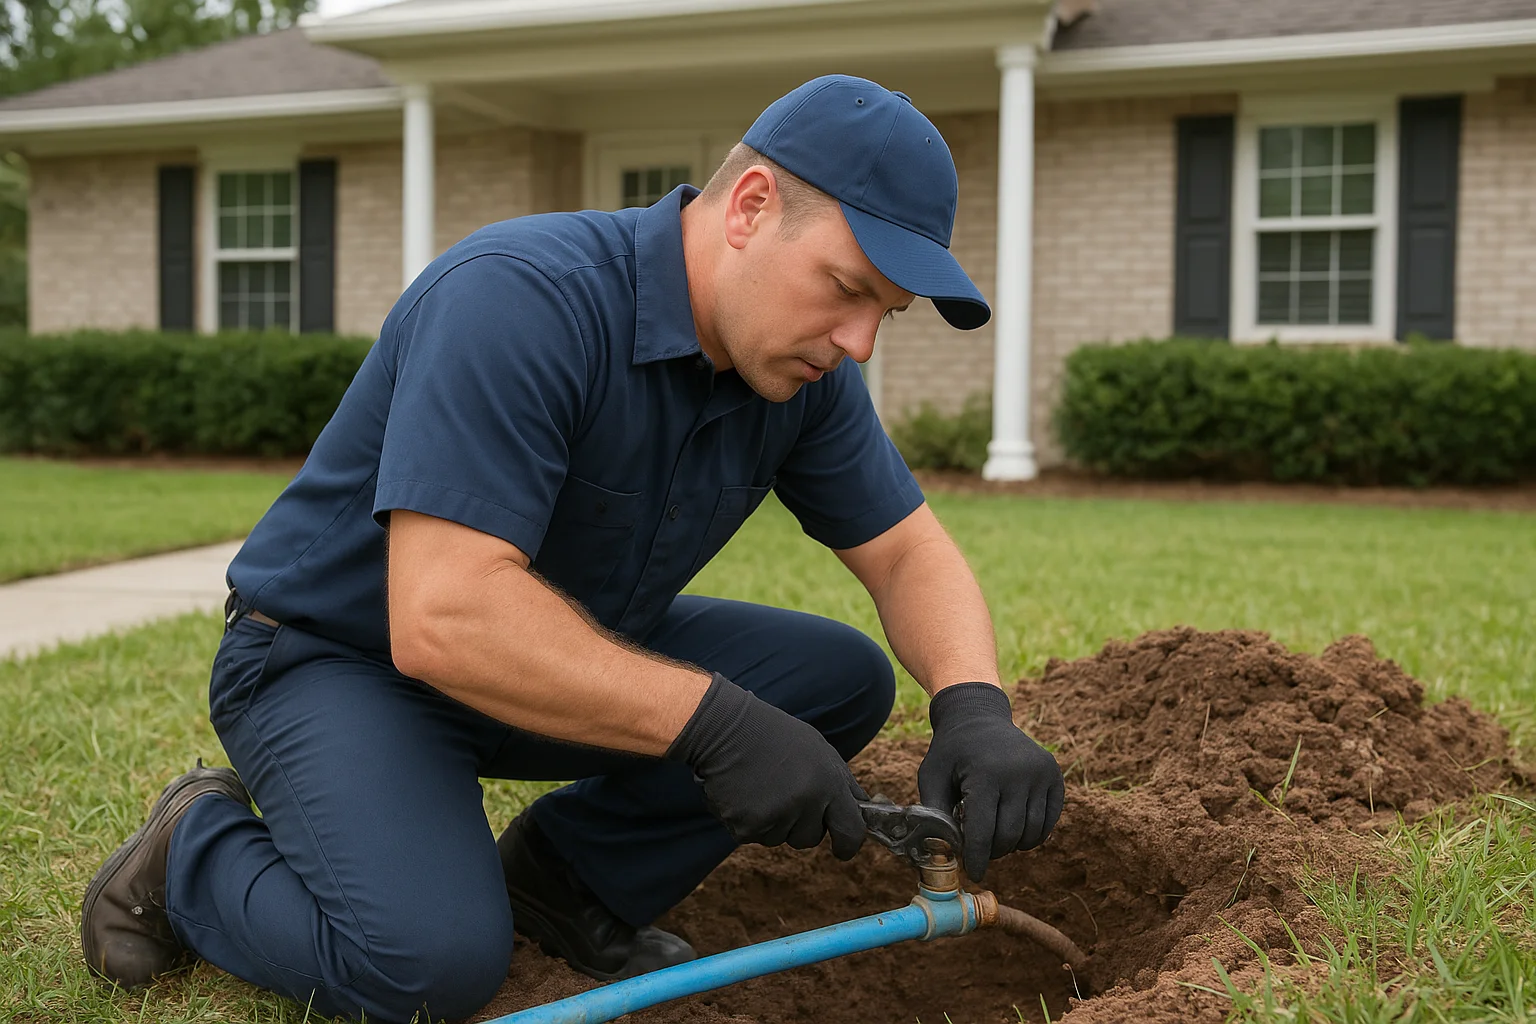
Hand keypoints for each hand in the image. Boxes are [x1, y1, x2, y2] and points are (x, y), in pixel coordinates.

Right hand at [666, 673, 867, 859]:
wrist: (725, 728)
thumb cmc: (775, 736)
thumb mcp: (819, 751)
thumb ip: (842, 785)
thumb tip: (863, 812)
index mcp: (828, 782)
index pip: (851, 830)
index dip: (848, 845)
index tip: (843, 850)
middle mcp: (805, 802)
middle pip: (809, 838)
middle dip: (800, 824)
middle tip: (783, 791)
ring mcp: (775, 816)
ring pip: (779, 839)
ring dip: (771, 821)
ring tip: (760, 786)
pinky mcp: (746, 826)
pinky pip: (753, 837)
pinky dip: (747, 820)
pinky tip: (742, 792)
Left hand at [918, 682, 1063, 881]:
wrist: (979, 716)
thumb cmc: (951, 752)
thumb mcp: (931, 776)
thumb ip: (935, 813)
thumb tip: (942, 854)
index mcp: (985, 774)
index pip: (983, 832)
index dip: (977, 858)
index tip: (974, 873)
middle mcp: (1018, 772)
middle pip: (1008, 836)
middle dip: (992, 851)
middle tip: (980, 848)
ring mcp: (1040, 773)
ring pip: (1030, 833)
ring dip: (1012, 844)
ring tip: (994, 835)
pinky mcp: (1054, 775)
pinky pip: (1048, 822)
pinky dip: (1032, 834)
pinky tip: (1014, 828)